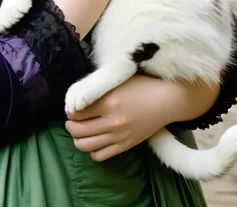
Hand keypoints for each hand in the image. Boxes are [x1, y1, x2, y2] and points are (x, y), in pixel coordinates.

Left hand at [65, 75, 180, 161]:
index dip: (70, 111)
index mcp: (108, 102)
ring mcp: (119, 136)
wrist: (166, 100)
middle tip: (72, 120)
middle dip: (70, 126)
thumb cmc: (141, 85)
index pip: (76, 113)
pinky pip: (100, 155)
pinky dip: (91, 150)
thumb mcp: (117, 81)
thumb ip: (97, 89)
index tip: (71, 108)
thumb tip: (76, 98)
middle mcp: (112, 121)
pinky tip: (93, 141)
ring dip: (77, 139)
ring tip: (79, 131)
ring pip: (85, 145)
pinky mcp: (125, 146)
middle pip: (77, 131)